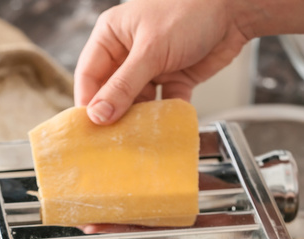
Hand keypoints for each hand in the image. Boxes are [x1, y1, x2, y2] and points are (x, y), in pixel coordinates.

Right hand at [74, 0, 247, 123]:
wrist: (235, 9)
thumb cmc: (189, 11)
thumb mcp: (150, 51)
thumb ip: (123, 86)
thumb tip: (98, 115)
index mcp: (111, 36)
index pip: (89, 76)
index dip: (88, 103)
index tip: (90, 130)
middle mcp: (128, 52)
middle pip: (111, 93)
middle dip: (114, 115)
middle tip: (111, 140)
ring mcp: (150, 67)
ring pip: (137, 102)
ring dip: (139, 118)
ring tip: (138, 136)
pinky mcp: (173, 78)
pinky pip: (163, 104)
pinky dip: (165, 115)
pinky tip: (167, 125)